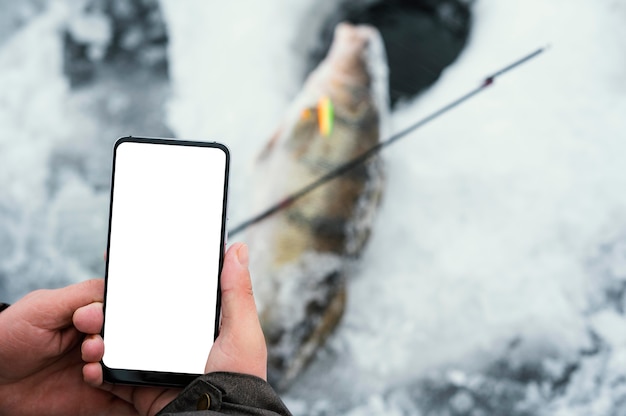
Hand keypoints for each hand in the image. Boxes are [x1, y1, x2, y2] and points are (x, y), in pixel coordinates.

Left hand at [0, 279, 137, 414]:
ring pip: (132, 364)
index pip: (124, 308)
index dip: (120, 312)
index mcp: (93, 313)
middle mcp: (102, 339)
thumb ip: (83, 295)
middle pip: (133, 336)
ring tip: (89, 362)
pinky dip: (121, 387)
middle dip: (119, 338)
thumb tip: (115, 291)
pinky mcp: (102, 396)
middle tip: (92, 343)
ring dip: (115, 361)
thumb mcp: (44, 306)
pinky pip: (126, 394)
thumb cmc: (9, 338)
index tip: (97, 318)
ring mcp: (103, 368)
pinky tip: (92, 378)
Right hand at [78, 242, 266, 415]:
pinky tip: (93, 358)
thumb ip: (237, 292)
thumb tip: (238, 248)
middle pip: (139, 316)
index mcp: (198, 326)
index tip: (129, 256)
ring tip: (92, 322)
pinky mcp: (140, 386)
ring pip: (120, 342)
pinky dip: (98, 367)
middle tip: (101, 293)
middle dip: (115, 304)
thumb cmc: (238, 377)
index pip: (170, 293)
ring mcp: (155, 363)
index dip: (150, 276)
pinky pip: (112, 374)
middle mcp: (174, 342)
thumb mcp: (242, 331)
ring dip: (102, 333)